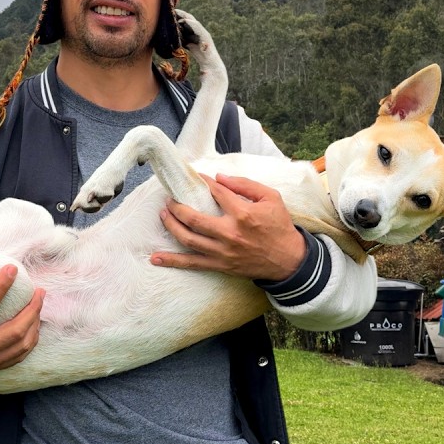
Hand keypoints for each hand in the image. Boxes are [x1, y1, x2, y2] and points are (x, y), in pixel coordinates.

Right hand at [0, 265, 43, 399]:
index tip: (12, 270)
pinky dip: (30, 341)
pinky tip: (32, 328)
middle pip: (15, 330)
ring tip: (39, 305)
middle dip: (32, 309)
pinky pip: (18, 357)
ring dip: (35, 324)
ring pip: (22, 345)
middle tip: (39, 290)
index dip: (0, 287)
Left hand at [151, 173, 304, 280]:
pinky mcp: (220, 265)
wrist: (289, 260)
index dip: (202, 182)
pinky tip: (155, 258)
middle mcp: (229, 233)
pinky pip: (192, 264)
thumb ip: (245, 185)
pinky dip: (172, 261)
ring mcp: (222, 251)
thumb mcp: (271, 198)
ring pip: (188, 239)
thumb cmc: (279, 226)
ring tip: (163, 214)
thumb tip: (219, 177)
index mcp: (242, 214)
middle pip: (194, 218)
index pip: (215, 193)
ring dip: (171, 225)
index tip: (194, 177)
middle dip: (177, 206)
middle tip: (170, 198)